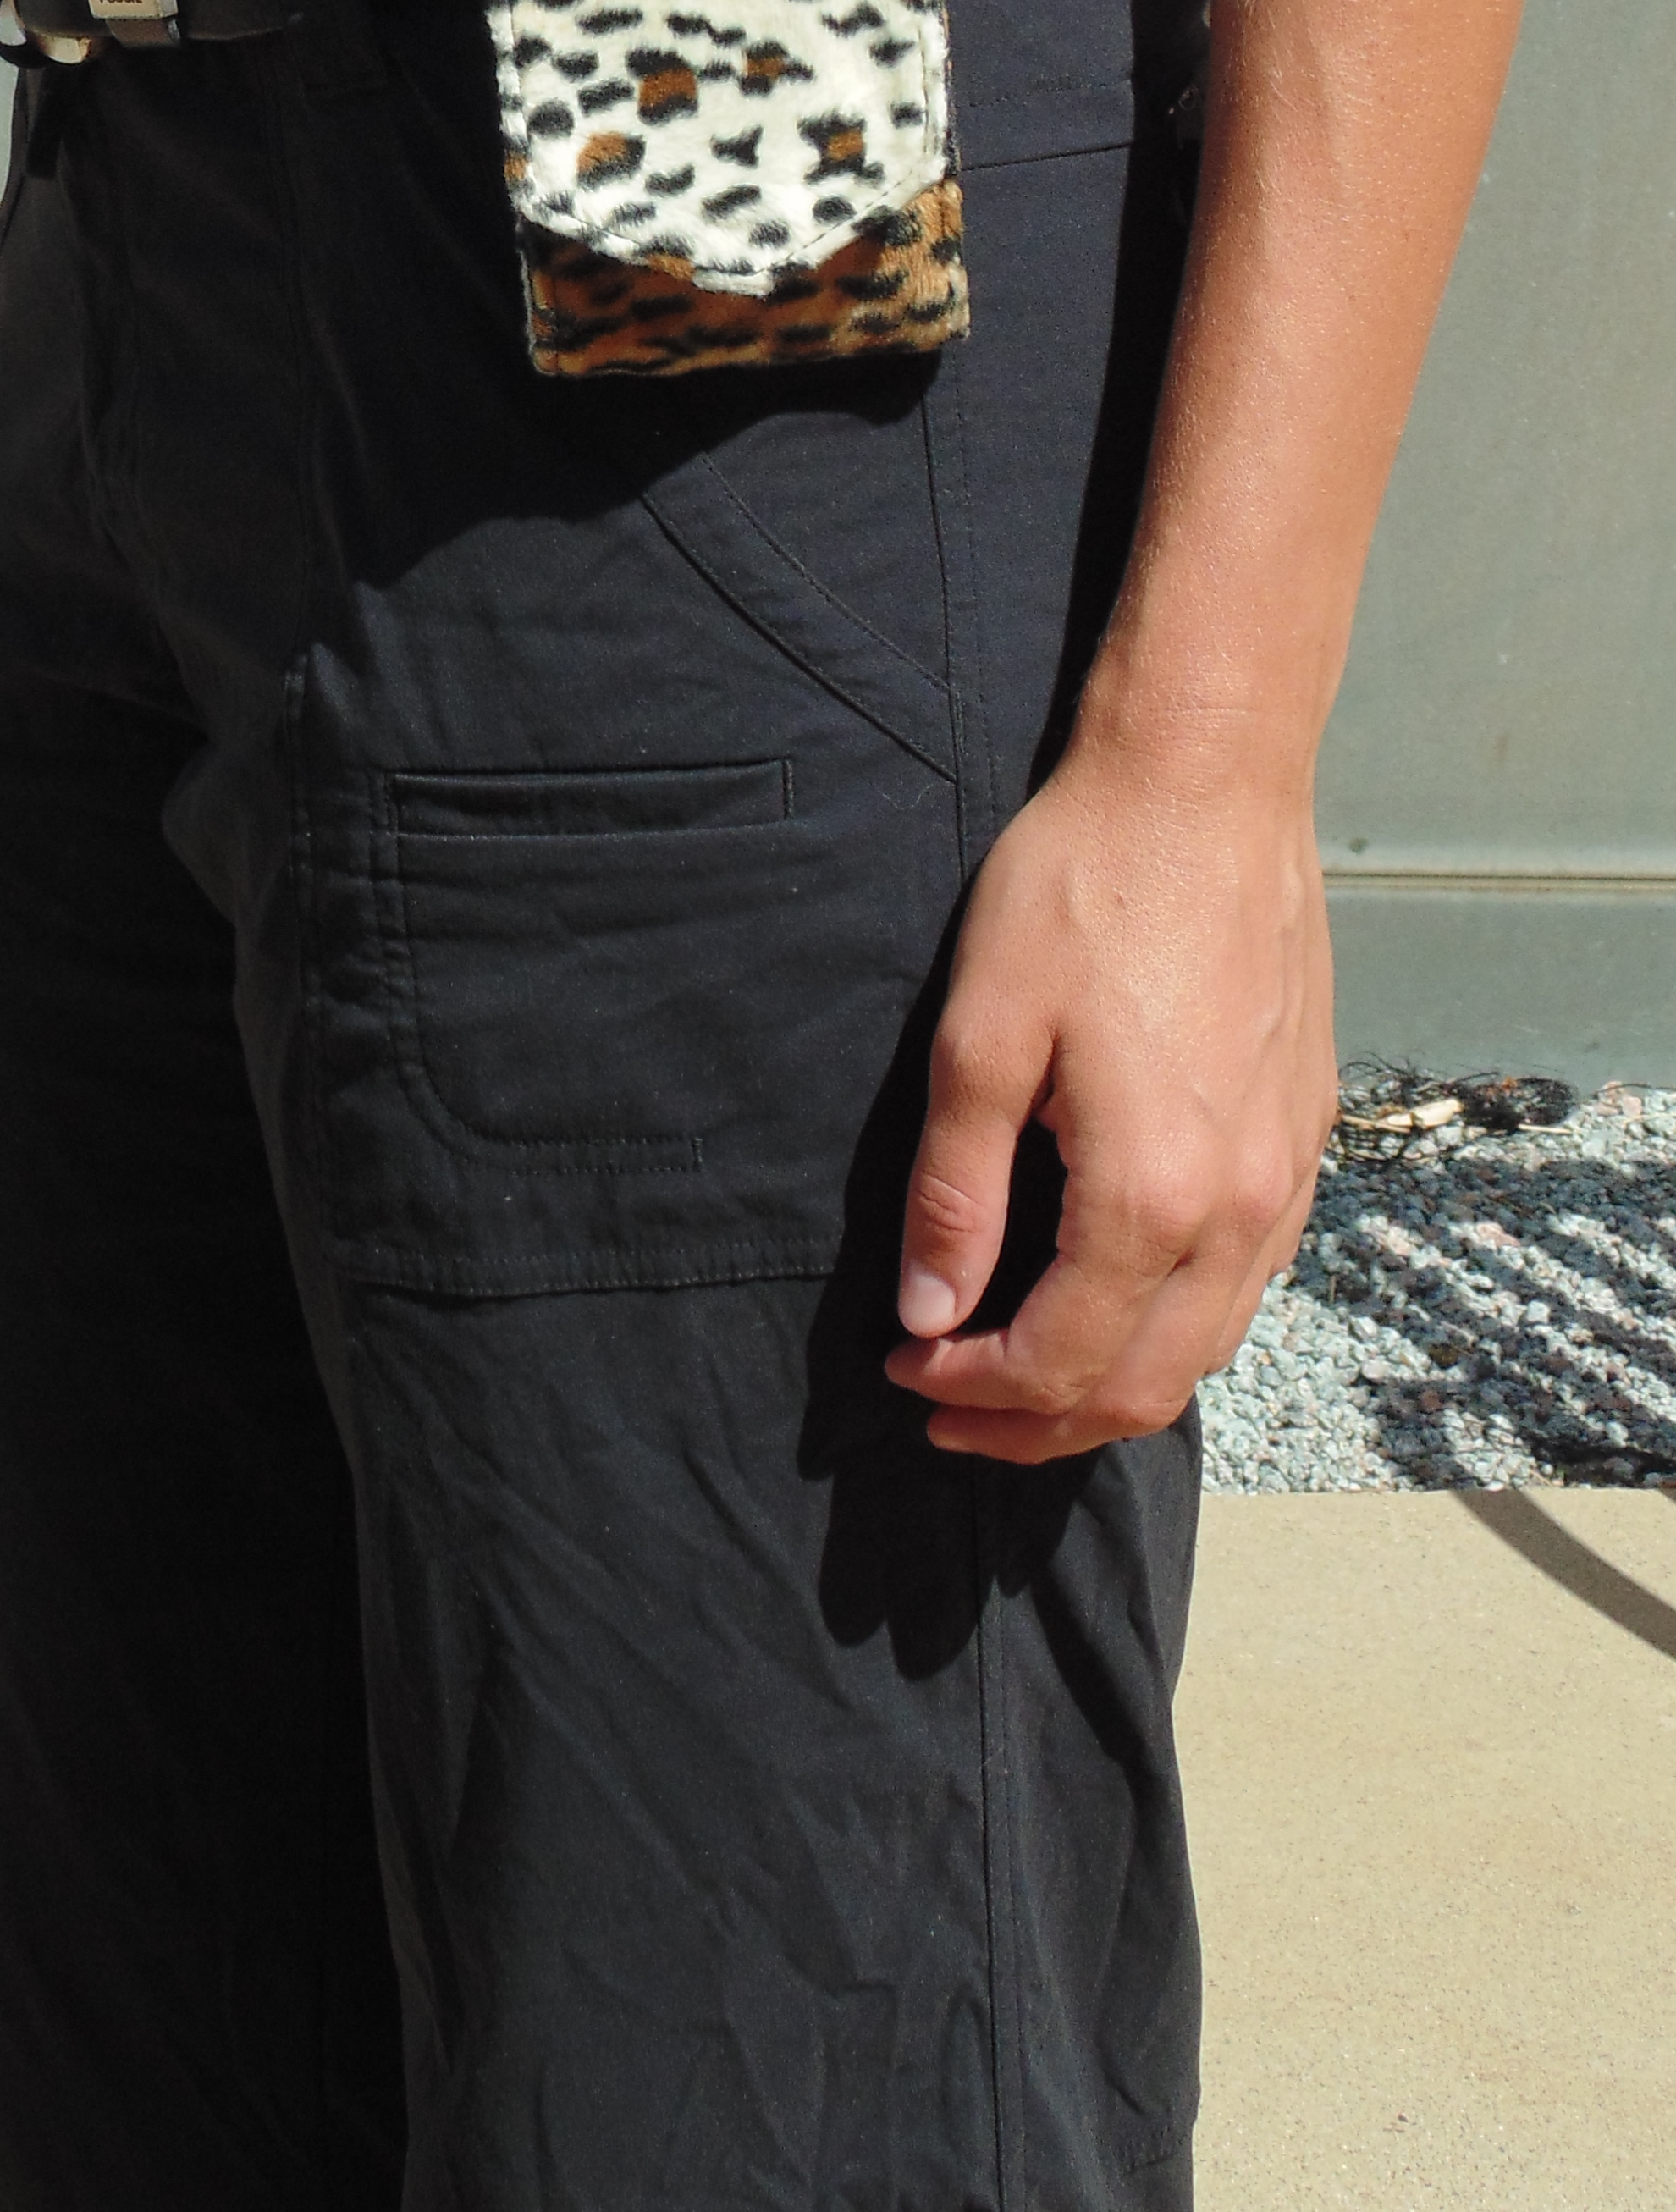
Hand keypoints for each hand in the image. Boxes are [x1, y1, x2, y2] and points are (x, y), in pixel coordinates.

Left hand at [883, 725, 1335, 1463]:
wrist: (1207, 788)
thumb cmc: (1083, 889)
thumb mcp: (982, 1034)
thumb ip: (959, 1190)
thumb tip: (931, 1317)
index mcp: (1154, 1196)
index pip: (1061, 1362)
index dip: (975, 1389)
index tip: (906, 1372)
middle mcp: (1240, 1208)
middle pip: (1144, 1384)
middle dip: (1039, 1423)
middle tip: (950, 1411)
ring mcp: (1286, 1176)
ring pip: (1209, 1347)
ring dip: (1111, 1386)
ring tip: (1023, 1380)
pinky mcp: (1305, 1137)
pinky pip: (1250, 1283)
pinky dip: (1177, 1328)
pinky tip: (1117, 1300)